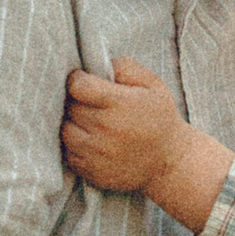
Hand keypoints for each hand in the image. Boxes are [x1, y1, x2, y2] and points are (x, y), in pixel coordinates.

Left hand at [63, 57, 187, 194]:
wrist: (169, 162)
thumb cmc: (160, 118)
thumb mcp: (153, 84)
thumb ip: (124, 67)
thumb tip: (97, 64)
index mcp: (120, 103)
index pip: (78, 86)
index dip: (78, 79)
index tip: (84, 80)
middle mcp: (106, 129)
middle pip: (71, 107)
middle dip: (77, 101)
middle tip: (92, 102)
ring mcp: (97, 153)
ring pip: (65, 130)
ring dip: (74, 123)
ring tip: (90, 122)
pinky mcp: (91, 171)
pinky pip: (68, 153)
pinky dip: (75, 145)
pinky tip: (92, 140)